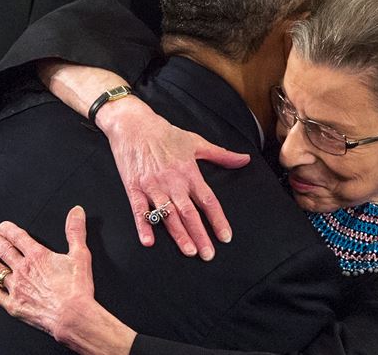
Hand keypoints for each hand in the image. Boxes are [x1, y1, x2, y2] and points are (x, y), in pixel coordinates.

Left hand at [0, 206, 135, 354]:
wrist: (71, 315)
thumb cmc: (77, 288)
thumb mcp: (80, 254)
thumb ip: (75, 231)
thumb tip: (76, 212)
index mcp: (37, 256)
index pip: (19, 238)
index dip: (9, 230)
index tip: (2, 226)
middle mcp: (23, 270)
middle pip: (4, 251)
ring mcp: (16, 288)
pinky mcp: (14, 305)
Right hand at [99, 96, 250, 260]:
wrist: (133, 124)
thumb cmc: (165, 133)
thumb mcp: (196, 142)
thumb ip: (221, 155)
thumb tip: (244, 159)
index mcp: (189, 171)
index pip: (208, 199)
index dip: (217, 219)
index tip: (225, 236)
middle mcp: (172, 181)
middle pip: (189, 212)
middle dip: (200, 234)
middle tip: (208, 254)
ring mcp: (152, 185)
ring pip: (167, 214)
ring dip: (178, 234)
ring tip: (189, 251)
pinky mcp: (133, 187)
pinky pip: (139, 210)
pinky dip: (144, 226)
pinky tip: (149, 241)